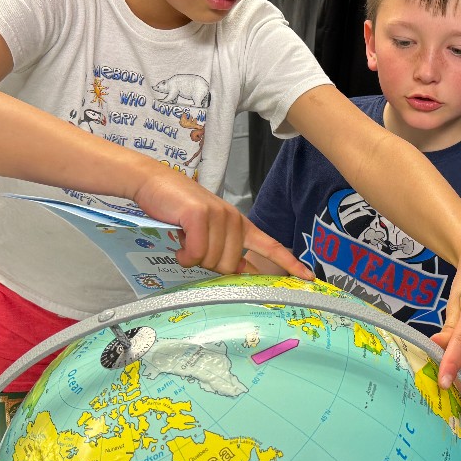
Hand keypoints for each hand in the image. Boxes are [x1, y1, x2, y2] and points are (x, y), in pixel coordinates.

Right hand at [132, 167, 311, 277]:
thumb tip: (241, 271)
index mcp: (240, 224)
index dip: (289, 263)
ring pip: (212, 262)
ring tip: (184, 237)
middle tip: (193, 245)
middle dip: (208, 264)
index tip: (308, 277)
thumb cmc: (178, 210)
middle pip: (230, 267)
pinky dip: (184, 254)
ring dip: (193, 257)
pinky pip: (196, 254)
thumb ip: (225, 249)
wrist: (153, 183)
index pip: (270, 246)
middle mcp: (234, 220)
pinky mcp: (200, 216)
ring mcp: (219, 217)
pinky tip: (179, 240)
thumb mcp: (207, 231)